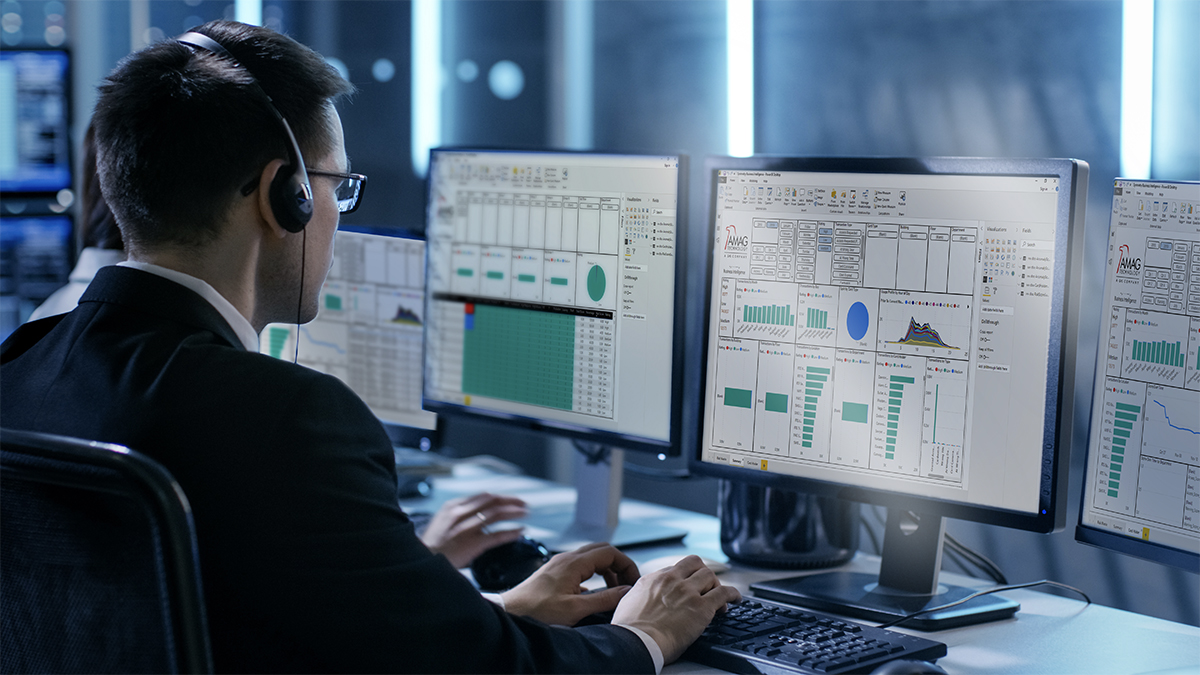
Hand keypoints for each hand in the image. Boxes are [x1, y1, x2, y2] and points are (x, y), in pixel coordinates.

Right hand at [419, 493, 528, 567]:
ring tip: (525, 513)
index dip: (500, 496)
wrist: (420, 562)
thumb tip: (479, 511)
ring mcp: (467, 529)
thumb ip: (459, 514)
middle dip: (510, 501)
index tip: (511, 499)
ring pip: (496, 514)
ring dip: (514, 512)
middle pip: (492, 502)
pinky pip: (496, 535)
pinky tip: (520, 530)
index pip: (483, 496)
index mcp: (453, 506)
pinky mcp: (472, 544)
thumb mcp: (442, 522)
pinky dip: (511, 532)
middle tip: (524, 504)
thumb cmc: (432, 545)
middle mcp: (460, 514)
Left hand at [500, 542, 639, 625]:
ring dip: (606, 570)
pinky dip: (593, 574)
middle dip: (618, 565)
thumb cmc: (537, 611)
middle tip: (626, 583)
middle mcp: (567, 558)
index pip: (610, 552)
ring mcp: (559, 563)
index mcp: (574, 563)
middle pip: (602, 550)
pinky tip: (594, 592)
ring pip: (591, 557)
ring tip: (613, 589)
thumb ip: (604, 599)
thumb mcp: (576, 609)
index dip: (626, 565)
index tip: (633, 581)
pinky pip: (580, 566)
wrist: (510, 612)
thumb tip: (626, 591)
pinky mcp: (554, 572)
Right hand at [611, 555, 741, 663]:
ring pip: (710, 576)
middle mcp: (672, 580)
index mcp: (653, 579)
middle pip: (695, 564)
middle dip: (702, 575)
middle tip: (706, 587)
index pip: (676, 569)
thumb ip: (640, 595)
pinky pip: (724, 593)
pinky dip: (733, 594)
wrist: (637, 642)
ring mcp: (688, 592)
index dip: (685, 578)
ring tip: (720, 597)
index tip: (689, 586)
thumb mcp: (628, 603)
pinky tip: (736, 599)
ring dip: (716, 585)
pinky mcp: (702, 607)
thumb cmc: (630, 631)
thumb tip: (642, 599)